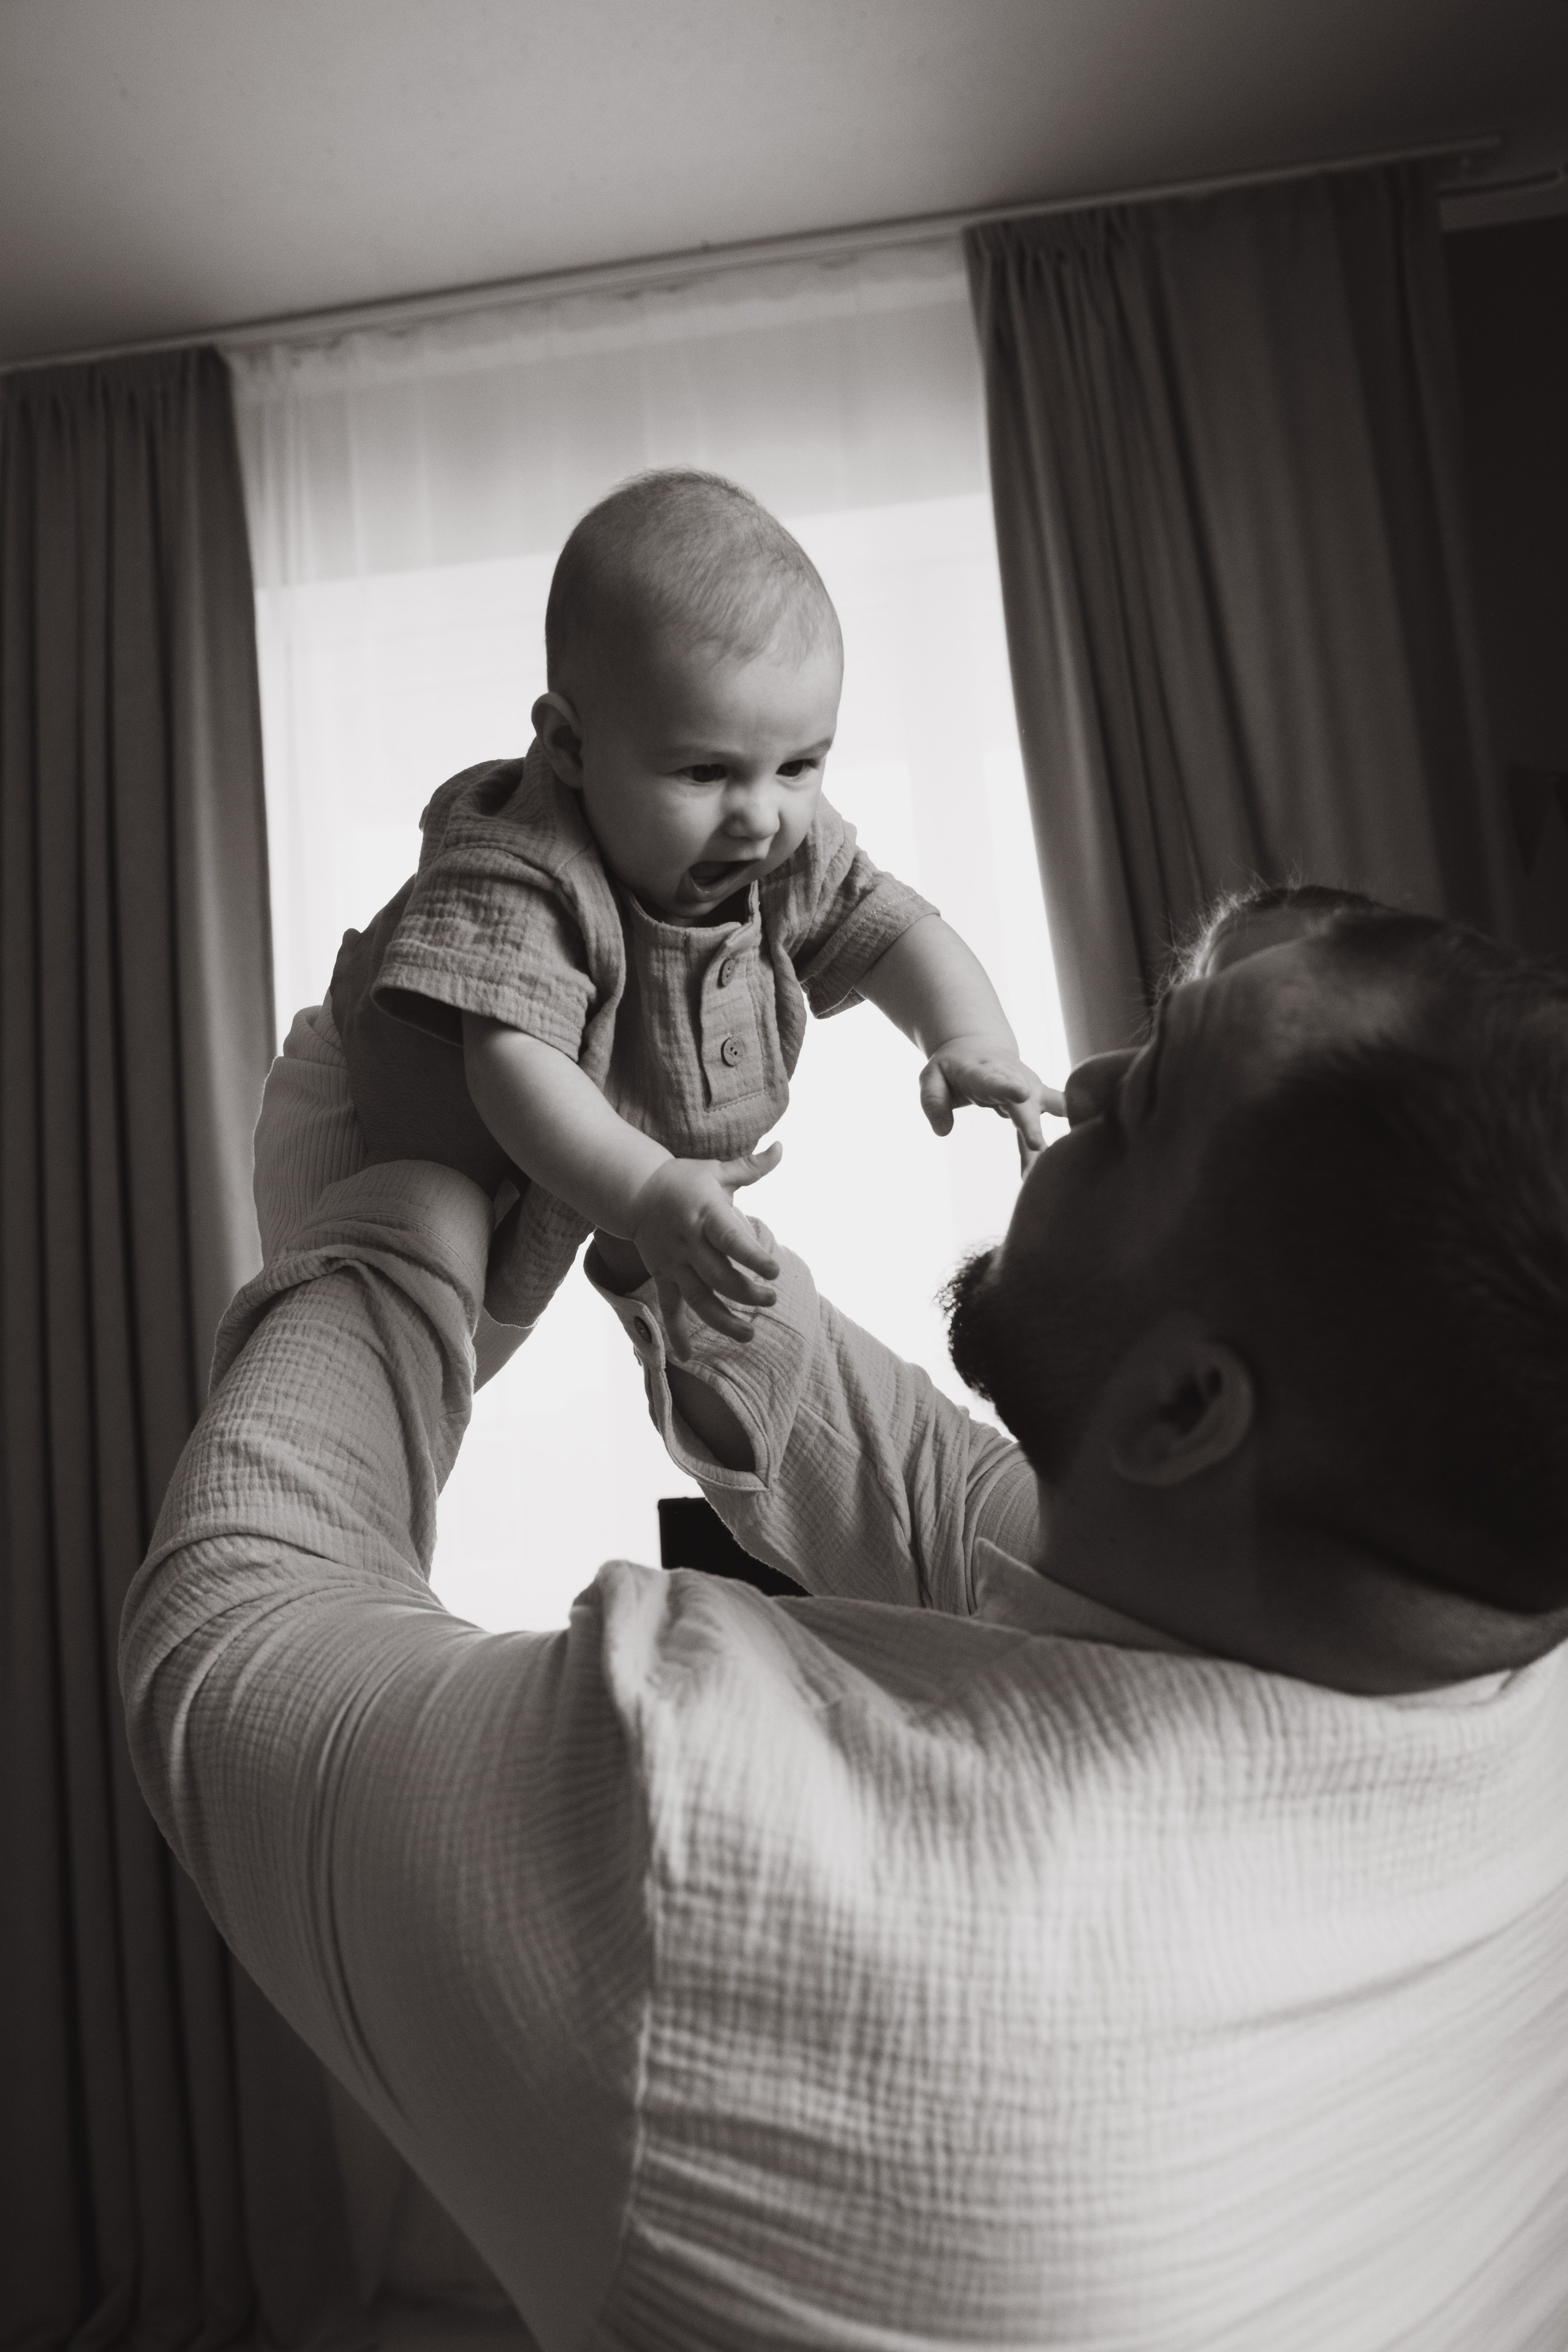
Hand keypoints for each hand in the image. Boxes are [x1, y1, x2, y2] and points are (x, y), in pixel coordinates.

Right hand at [628, 1146, 782, 1355]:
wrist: (634, 1190)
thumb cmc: (685, 1180)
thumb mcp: (717, 1172)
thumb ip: (751, 1167)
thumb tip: (782, 1148)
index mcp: (706, 1215)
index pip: (732, 1240)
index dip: (753, 1257)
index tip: (775, 1270)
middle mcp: (689, 1243)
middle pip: (719, 1277)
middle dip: (747, 1293)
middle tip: (770, 1301)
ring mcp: (674, 1263)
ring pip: (699, 1299)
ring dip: (723, 1320)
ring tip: (749, 1335)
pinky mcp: (663, 1276)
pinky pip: (669, 1309)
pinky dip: (675, 1334)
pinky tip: (685, 1358)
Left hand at [918, 1036, 1066, 1170]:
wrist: (977, 1045)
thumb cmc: (952, 1068)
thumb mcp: (931, 1077)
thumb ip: (933, 1102)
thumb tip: (942, 1131)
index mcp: (981, 1071)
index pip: (993, 1080)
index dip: (1007, 1087)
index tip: (1022, 1093)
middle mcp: (1011, 1076)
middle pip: (1022, 1103)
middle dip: (1031, 1124)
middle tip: (1039, 1147)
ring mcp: (1027, 1085)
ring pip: (1038, 1113)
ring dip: (1044, 1137)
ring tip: (1050, 1162)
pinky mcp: (1038, 1095)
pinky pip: (1049, 1116)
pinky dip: (1058, 1134)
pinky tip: (1063, 1158)